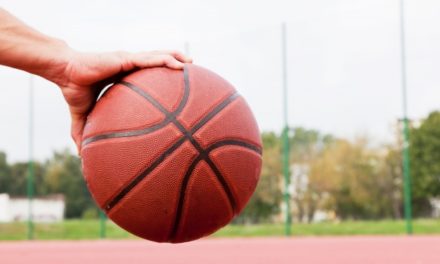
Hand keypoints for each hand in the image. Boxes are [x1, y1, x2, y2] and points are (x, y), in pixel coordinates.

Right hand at [58, 50, 191, 153]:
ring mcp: (129, 60)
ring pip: (158, 57)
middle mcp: (129, 66)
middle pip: (157, 64)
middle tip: (192, 73)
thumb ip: (84, 133)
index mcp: (123, 77)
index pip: (146, 75)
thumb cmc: (73, 91)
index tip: (177, 87)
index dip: (161, 77)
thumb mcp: (82, 116)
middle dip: (174, 65)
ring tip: (192, 62)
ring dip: (176, 58)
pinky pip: (151, 59)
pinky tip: (181, 64)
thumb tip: (81, 156)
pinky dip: (167, 60)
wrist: (63, 74)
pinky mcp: (126, 58)